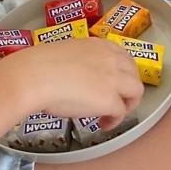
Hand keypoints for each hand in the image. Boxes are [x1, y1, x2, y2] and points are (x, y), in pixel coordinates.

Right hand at [0, 37, 143, 128]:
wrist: (34, 76)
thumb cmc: (39, 65)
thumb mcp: (65, 54)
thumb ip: (79, 62)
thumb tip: (76, 76)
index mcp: (98, 45)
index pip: (122, 56)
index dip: (121, 71)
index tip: (114, 81)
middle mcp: (111, 58)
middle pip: (133, 73)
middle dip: (128, 87)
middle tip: (117, 99)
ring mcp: (114, 78)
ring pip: (136, 91)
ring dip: (128, 104)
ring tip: (114, 114)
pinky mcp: (110, 100)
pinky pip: (120, 112)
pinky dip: (115, 120)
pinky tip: (103, 124)